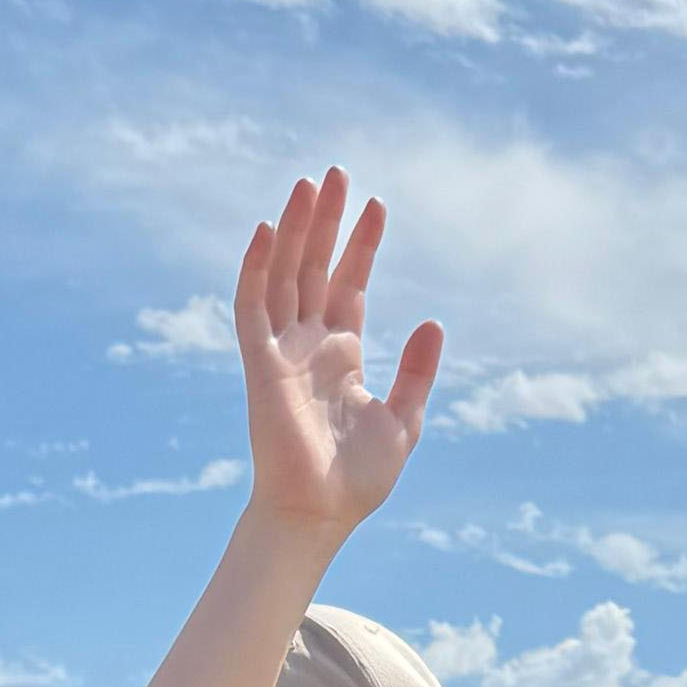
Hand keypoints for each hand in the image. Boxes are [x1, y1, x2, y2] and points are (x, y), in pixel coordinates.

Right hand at [235, 169, 443, 536]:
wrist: (318, 515)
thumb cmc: (356, 480)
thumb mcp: (403, 420)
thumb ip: (417, 371)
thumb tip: (433, 320)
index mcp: (340, 355)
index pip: (348, 283)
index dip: (361, 244)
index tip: (377, 204)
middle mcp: (307, 345)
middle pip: (314, 267)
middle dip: (326, 220)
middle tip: (337, 171)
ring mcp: (281, 352)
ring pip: (285, 275)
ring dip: (295, 230)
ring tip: (310, 183)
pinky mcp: (259, 365)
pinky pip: (252, 307)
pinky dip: (257, 267)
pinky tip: (268, 229)